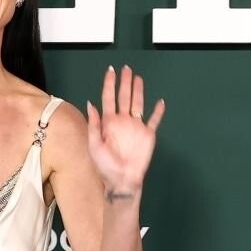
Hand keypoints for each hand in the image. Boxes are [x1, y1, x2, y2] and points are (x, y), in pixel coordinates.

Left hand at [84, 64, 165, 196]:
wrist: (121, 180)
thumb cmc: (105, 166)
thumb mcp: (94, 145)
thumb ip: (93, 124)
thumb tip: (91, 103)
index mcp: (108, 122)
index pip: (109, 98)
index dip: (109, 84)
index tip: (111, 71)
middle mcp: (122, 121)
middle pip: (124, 97)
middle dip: (125, 83)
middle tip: (126, 69)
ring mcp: (135, 127)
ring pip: (138, 104)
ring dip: (138, 91)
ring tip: (138, 78)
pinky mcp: (148, 134)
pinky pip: (154, 120)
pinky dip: (158, 111)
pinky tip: (160, 102)